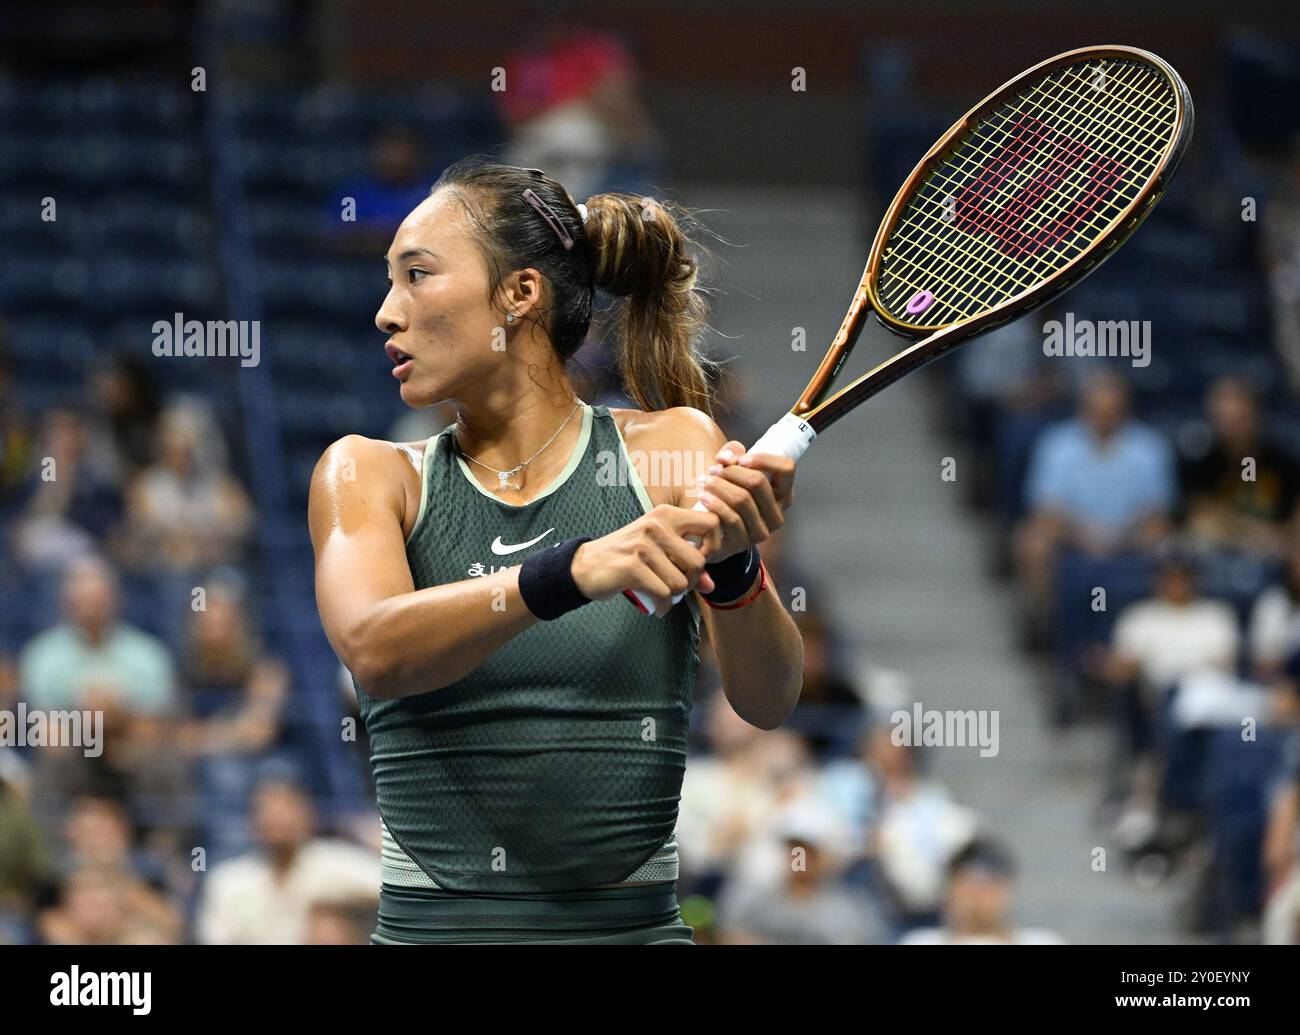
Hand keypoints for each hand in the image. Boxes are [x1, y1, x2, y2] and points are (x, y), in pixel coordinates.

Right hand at [571, 504, 723, 615]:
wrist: (586, 565)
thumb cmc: (628, 556)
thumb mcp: (659, 551)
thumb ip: (686, 564)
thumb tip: (710, 586)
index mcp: (666, 514)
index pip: (711, 522)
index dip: (713, 545)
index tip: (699, 559)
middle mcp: (656, 525)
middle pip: (698, 561)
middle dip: (692, 580)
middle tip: (678, 585)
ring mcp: (643, 545)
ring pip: (681, 582)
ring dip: (676, 595)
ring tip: (663, 594)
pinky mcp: (632, 567)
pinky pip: (663, 594)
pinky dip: (663, 606)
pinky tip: (657, 606)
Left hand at [693, 440, 795, 561]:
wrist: (712, 533)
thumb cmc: (727, 496)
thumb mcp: (733, 470)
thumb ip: (732, 454)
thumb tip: (726, 458)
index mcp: (783, 494)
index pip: (787, 468)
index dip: (764, 459)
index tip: (741, 459)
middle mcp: (777, 515)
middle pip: (758, 482)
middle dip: (731, 471)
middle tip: (714, 470)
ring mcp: (761, 532)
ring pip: (742, 499)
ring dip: (719, 486)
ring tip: (704, 481)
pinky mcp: (743, 543)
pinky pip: (730, 518)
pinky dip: (714, 503)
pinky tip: (702, 496)